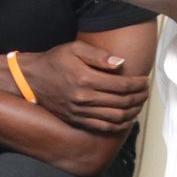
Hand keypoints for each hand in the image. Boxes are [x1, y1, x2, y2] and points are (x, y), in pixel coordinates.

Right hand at [21, 42, 148, 130]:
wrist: (30, 79)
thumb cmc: (53, 62)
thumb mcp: (74, 48)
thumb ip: (98, 55)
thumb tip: (120, 63)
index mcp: (85, 79)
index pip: (123, 85)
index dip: (139, 84)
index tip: (144, 80)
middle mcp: (83, 98)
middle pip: (123, 102)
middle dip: (140, 97)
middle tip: (145, 91)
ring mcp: (80, 112)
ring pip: (117, 117)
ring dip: (134, 111)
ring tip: (139, 103)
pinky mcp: (76, 120)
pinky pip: (104, 127)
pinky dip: (120, 124)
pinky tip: (126, 117)